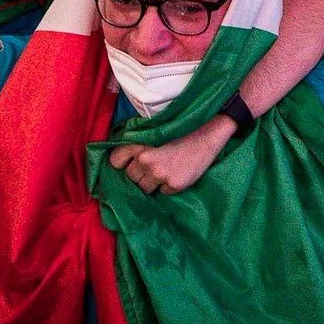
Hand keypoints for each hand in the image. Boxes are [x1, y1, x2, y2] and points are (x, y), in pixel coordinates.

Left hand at [107, 116, 234, 195]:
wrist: (208, 134)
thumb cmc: (181, 130)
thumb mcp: (154, 131)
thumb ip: (138, 144)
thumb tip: (124, 161)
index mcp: (139, 144)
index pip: (115, 161)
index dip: (122, 164)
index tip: (129, 164)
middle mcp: (146, 160)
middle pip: (130, 177)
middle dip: (138, 175)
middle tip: (152, 167)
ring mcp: (160, 174)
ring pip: (144, 189)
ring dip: (151, 183)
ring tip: (164, 171)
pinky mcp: (174, 184)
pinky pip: (163, 192)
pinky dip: (168, 187)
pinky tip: (177, 174)